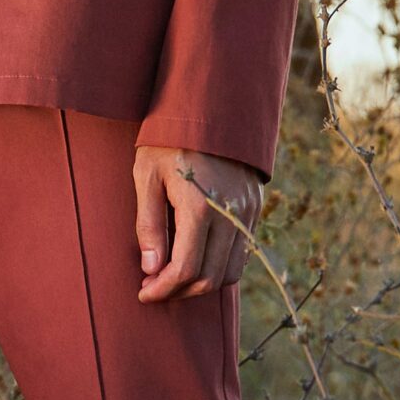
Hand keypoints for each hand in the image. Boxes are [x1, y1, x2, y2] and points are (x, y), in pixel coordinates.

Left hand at [133, 146, 261, 302]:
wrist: (211, 107)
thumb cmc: (169, 140)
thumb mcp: (146, 176)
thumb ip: (149, 225)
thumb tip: (151, 269)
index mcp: (200, 206)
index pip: (186, 269)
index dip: (163, 289)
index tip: (144, 292)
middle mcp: (230, 213)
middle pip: (210, 277)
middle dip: (180, 291)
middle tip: (154, 286)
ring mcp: (247, 212)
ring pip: (230, 271)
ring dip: (201, 282)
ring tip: (173, 275)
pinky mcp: (254, 208)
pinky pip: (241, 252)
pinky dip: (219, 265)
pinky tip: (195, 257)